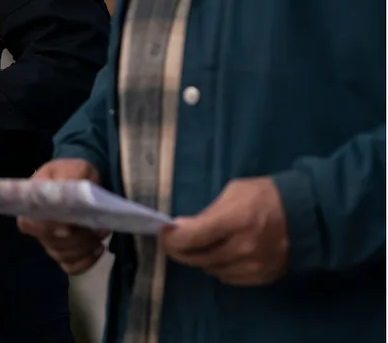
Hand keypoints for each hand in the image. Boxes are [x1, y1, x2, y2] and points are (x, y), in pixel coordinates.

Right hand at [17, 158, 108, 273]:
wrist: (81, 179)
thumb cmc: (73, 172)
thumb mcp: (73, 169)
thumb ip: (68, 180)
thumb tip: (64, 200)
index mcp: (33, 204)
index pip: (29, 224)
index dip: (46, 229)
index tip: (68, 227)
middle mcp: (38, 226)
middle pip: (52, 243)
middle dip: (78, 238)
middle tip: (97, 226)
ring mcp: (50, 241)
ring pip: (64, 256)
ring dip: (86, 247)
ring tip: (101, 231)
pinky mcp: (64, 251)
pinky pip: (71, 267)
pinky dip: (86, 262)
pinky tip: (98, 248)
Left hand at [160, 177, 288, 285]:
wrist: (306, 215)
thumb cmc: (265, 196)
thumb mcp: (233, 193)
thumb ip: (207, 212)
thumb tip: (181, 227)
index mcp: (234, 221)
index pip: (192, 238)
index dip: (172, 238)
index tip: (163, 232)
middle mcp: (242, 248)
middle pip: (198, 258)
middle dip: (180, 250)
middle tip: (172, 242)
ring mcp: (253, 266)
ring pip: (211, 270)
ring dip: (199, 259)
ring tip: (197, 246)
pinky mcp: (263, 277)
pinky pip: (229, 278)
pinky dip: (218, 267)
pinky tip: (218, 255)